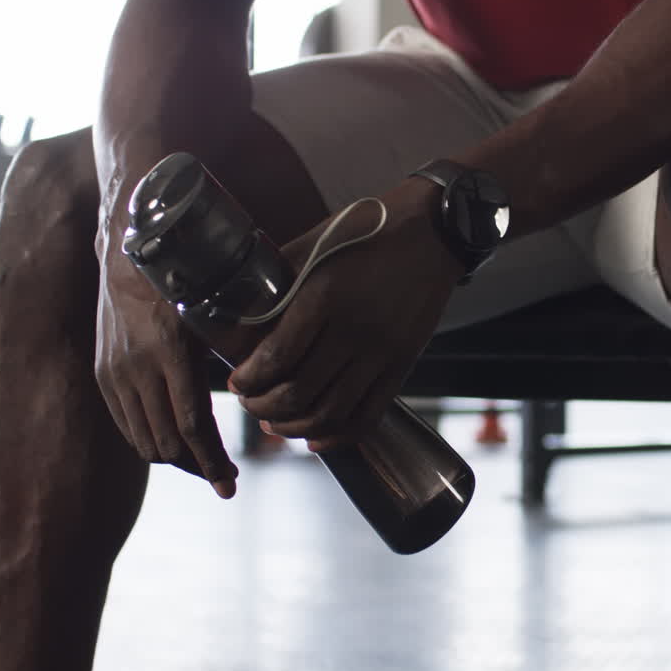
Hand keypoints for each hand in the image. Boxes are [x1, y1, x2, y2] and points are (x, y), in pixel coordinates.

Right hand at [93, 231, 238, 497]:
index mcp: (171, 351)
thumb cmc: (191, 274)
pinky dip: (151, 441)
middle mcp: (136, 366)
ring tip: (204, 462)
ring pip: (143, 440)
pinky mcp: (102, 373)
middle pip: (166, 443)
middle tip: (224, 477)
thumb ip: (246, 347)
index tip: (230, 486)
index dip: (212, 462)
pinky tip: (175, 442)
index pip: (190, 427)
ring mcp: (115, 371)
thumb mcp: (222, 309)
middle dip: (198, 467)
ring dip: (175, 459)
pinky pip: (126, 425)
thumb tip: (283, 381)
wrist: (130, 249)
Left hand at [228, 178, 461, 450]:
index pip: (277, 357)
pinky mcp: (403, 364)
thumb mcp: (315, 244)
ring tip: (274, 421)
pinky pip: (368, 415)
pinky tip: (315, 438)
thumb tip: (239, 310)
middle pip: (299, 393)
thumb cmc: (369, 231)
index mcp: (326, 297)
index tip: (236, 381)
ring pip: (331, 413)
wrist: (435, 232)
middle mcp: (355, 330)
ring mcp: (383, 352)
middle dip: (263, 407)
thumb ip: (278, 280)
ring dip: (294, 426)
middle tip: (249, 402)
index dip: (249, 379)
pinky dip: (337, 436)